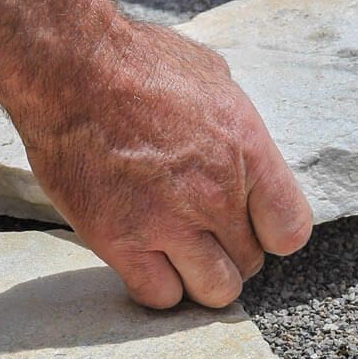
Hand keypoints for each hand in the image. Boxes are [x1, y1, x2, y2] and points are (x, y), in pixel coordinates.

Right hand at [15, 21, 312, 308]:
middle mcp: (215, 195)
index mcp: (246, 152)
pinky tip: (144, 259)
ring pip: (213, 291)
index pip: (290, 230)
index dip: (271, 233)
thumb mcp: (212, 79)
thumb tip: (241, 148)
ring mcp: (168, 223)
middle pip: (250, 264)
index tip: (252, 225)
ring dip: (199, 278)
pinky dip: (156, 285)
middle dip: (230, 252)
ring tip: (178, 254)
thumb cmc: (135, 62)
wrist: (67, 68)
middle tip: (203, 234)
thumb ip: (236, 127)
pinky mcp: (120, 241)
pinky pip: (159, 295)